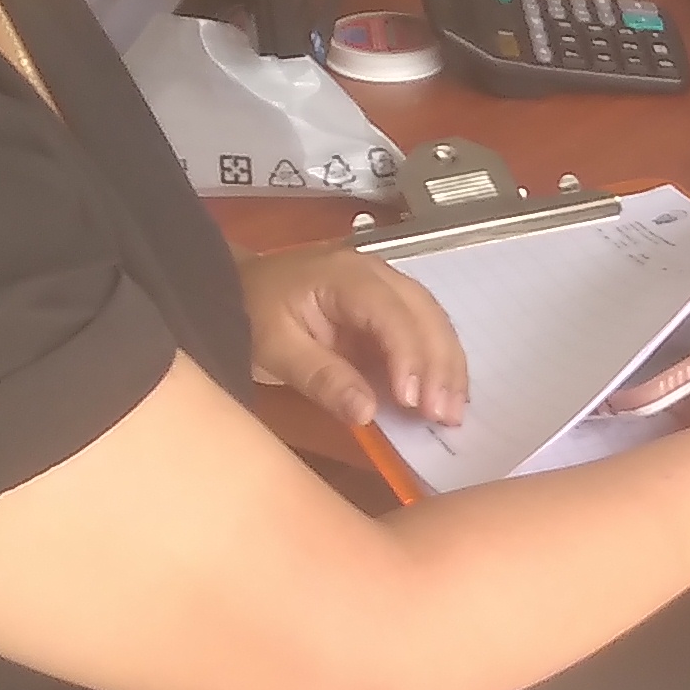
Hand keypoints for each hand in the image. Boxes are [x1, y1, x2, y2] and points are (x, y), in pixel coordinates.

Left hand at [242, 245, 467, 430]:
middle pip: (425, 314)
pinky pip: (425, 332)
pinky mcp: (389, 309)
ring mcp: (387, 287)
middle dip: (441, 367)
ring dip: (448, 368)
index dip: (409, 356)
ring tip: (453, 413)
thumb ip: (321, 378)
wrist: (237, 289)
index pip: (390, 312)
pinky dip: (439, 365)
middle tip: (445, 416)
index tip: (414, 402)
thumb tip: (368, 412)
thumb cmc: (251, 315)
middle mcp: (376, 273)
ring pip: (434, 322)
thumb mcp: (275, 350)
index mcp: (344, 275)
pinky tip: (446, 396)